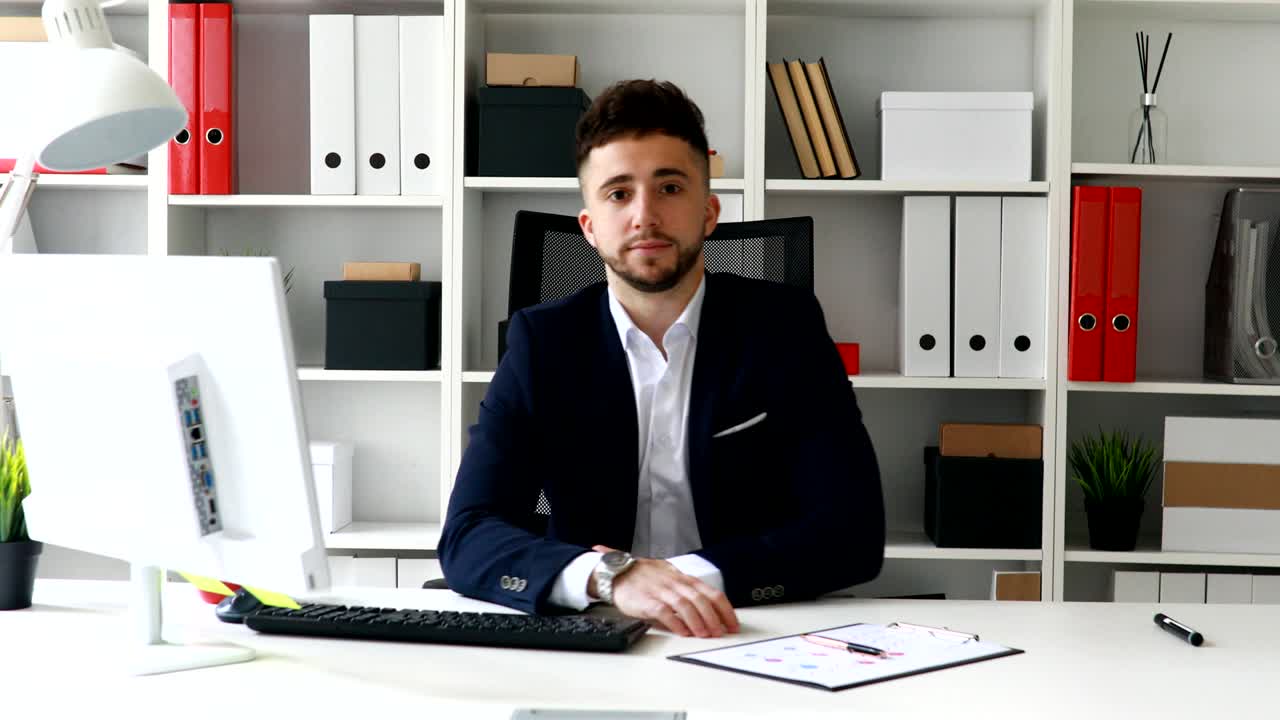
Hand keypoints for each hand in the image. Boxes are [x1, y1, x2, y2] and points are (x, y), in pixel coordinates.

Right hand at [591, 545, 739, 637]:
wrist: (617, 573)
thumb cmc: (645, 577)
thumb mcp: (671, 578)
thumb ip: (688, 591)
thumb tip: (709, 610)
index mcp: (684, 579)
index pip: (712, 592)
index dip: (725, 609)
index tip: (733, 624)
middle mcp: (675, 583)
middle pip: (701, 599)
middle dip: (714, 618)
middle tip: (722, 633)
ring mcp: (661, 591)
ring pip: (685, 605)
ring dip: (698, 621)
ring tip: (705, 635)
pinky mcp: (647, 601)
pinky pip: (664, 612)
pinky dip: (675, 623)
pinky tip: (683, 632)